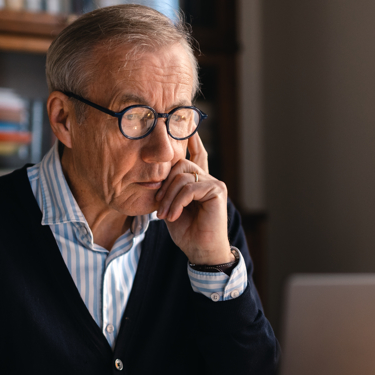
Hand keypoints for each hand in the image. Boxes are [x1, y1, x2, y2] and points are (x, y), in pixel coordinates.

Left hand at [155, 132, 232, 264]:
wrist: (200, 251)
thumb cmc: (186, 232)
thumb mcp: (170, 207)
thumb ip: (168, 189)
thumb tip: (157, 175)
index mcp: (197, 181)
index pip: (196, 154)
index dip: (192, 139)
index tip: (187, 123)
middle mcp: (207, 178)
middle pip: (180, 164)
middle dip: (165, 184)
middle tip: (159, 205)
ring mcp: (214, 183)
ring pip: (182, 176)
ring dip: (169, 197)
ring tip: (165, 214)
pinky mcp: (217, 190)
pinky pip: (189, 187)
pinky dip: (177, 202)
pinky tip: (174, 215)